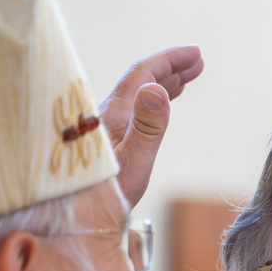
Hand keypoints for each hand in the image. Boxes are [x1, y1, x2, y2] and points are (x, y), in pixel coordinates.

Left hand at [100, 45, 202, 207]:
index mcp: (115, 112)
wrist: (73, 217)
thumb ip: (148, 125)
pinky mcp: (104, 141)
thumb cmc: (105, 195)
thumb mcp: (133, 161)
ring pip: (136, 95)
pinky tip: (157, 109)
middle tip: (198, 63)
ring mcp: (104, 127)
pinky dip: (152, 102)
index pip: (144, 73)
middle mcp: (107, 114)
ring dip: (163, 84)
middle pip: (140, 80)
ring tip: (186, 80)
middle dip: (170, 68)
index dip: (170, 60)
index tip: (196, 53)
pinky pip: (132, 110)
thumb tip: (156, 88)